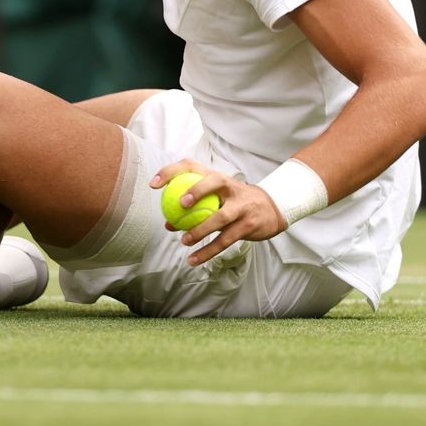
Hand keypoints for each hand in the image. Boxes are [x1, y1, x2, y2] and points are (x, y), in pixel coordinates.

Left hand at [150, 159, 286, 266]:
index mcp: (217, 177)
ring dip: (200, 230)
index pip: (192, 166)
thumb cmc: (236, 202)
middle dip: (197, 190)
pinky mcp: (248, 225)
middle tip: (179, 205)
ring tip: (184, 241)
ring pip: (220, 217)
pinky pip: (225, 240)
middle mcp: (230, 187)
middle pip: (213, 182)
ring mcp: (242, 206)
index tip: (153, 184)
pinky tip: (193, 260)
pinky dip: (208, 251)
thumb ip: (195, 208)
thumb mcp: (218, 198)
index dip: (171, 171)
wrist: (273, 209)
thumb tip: (167, 223)